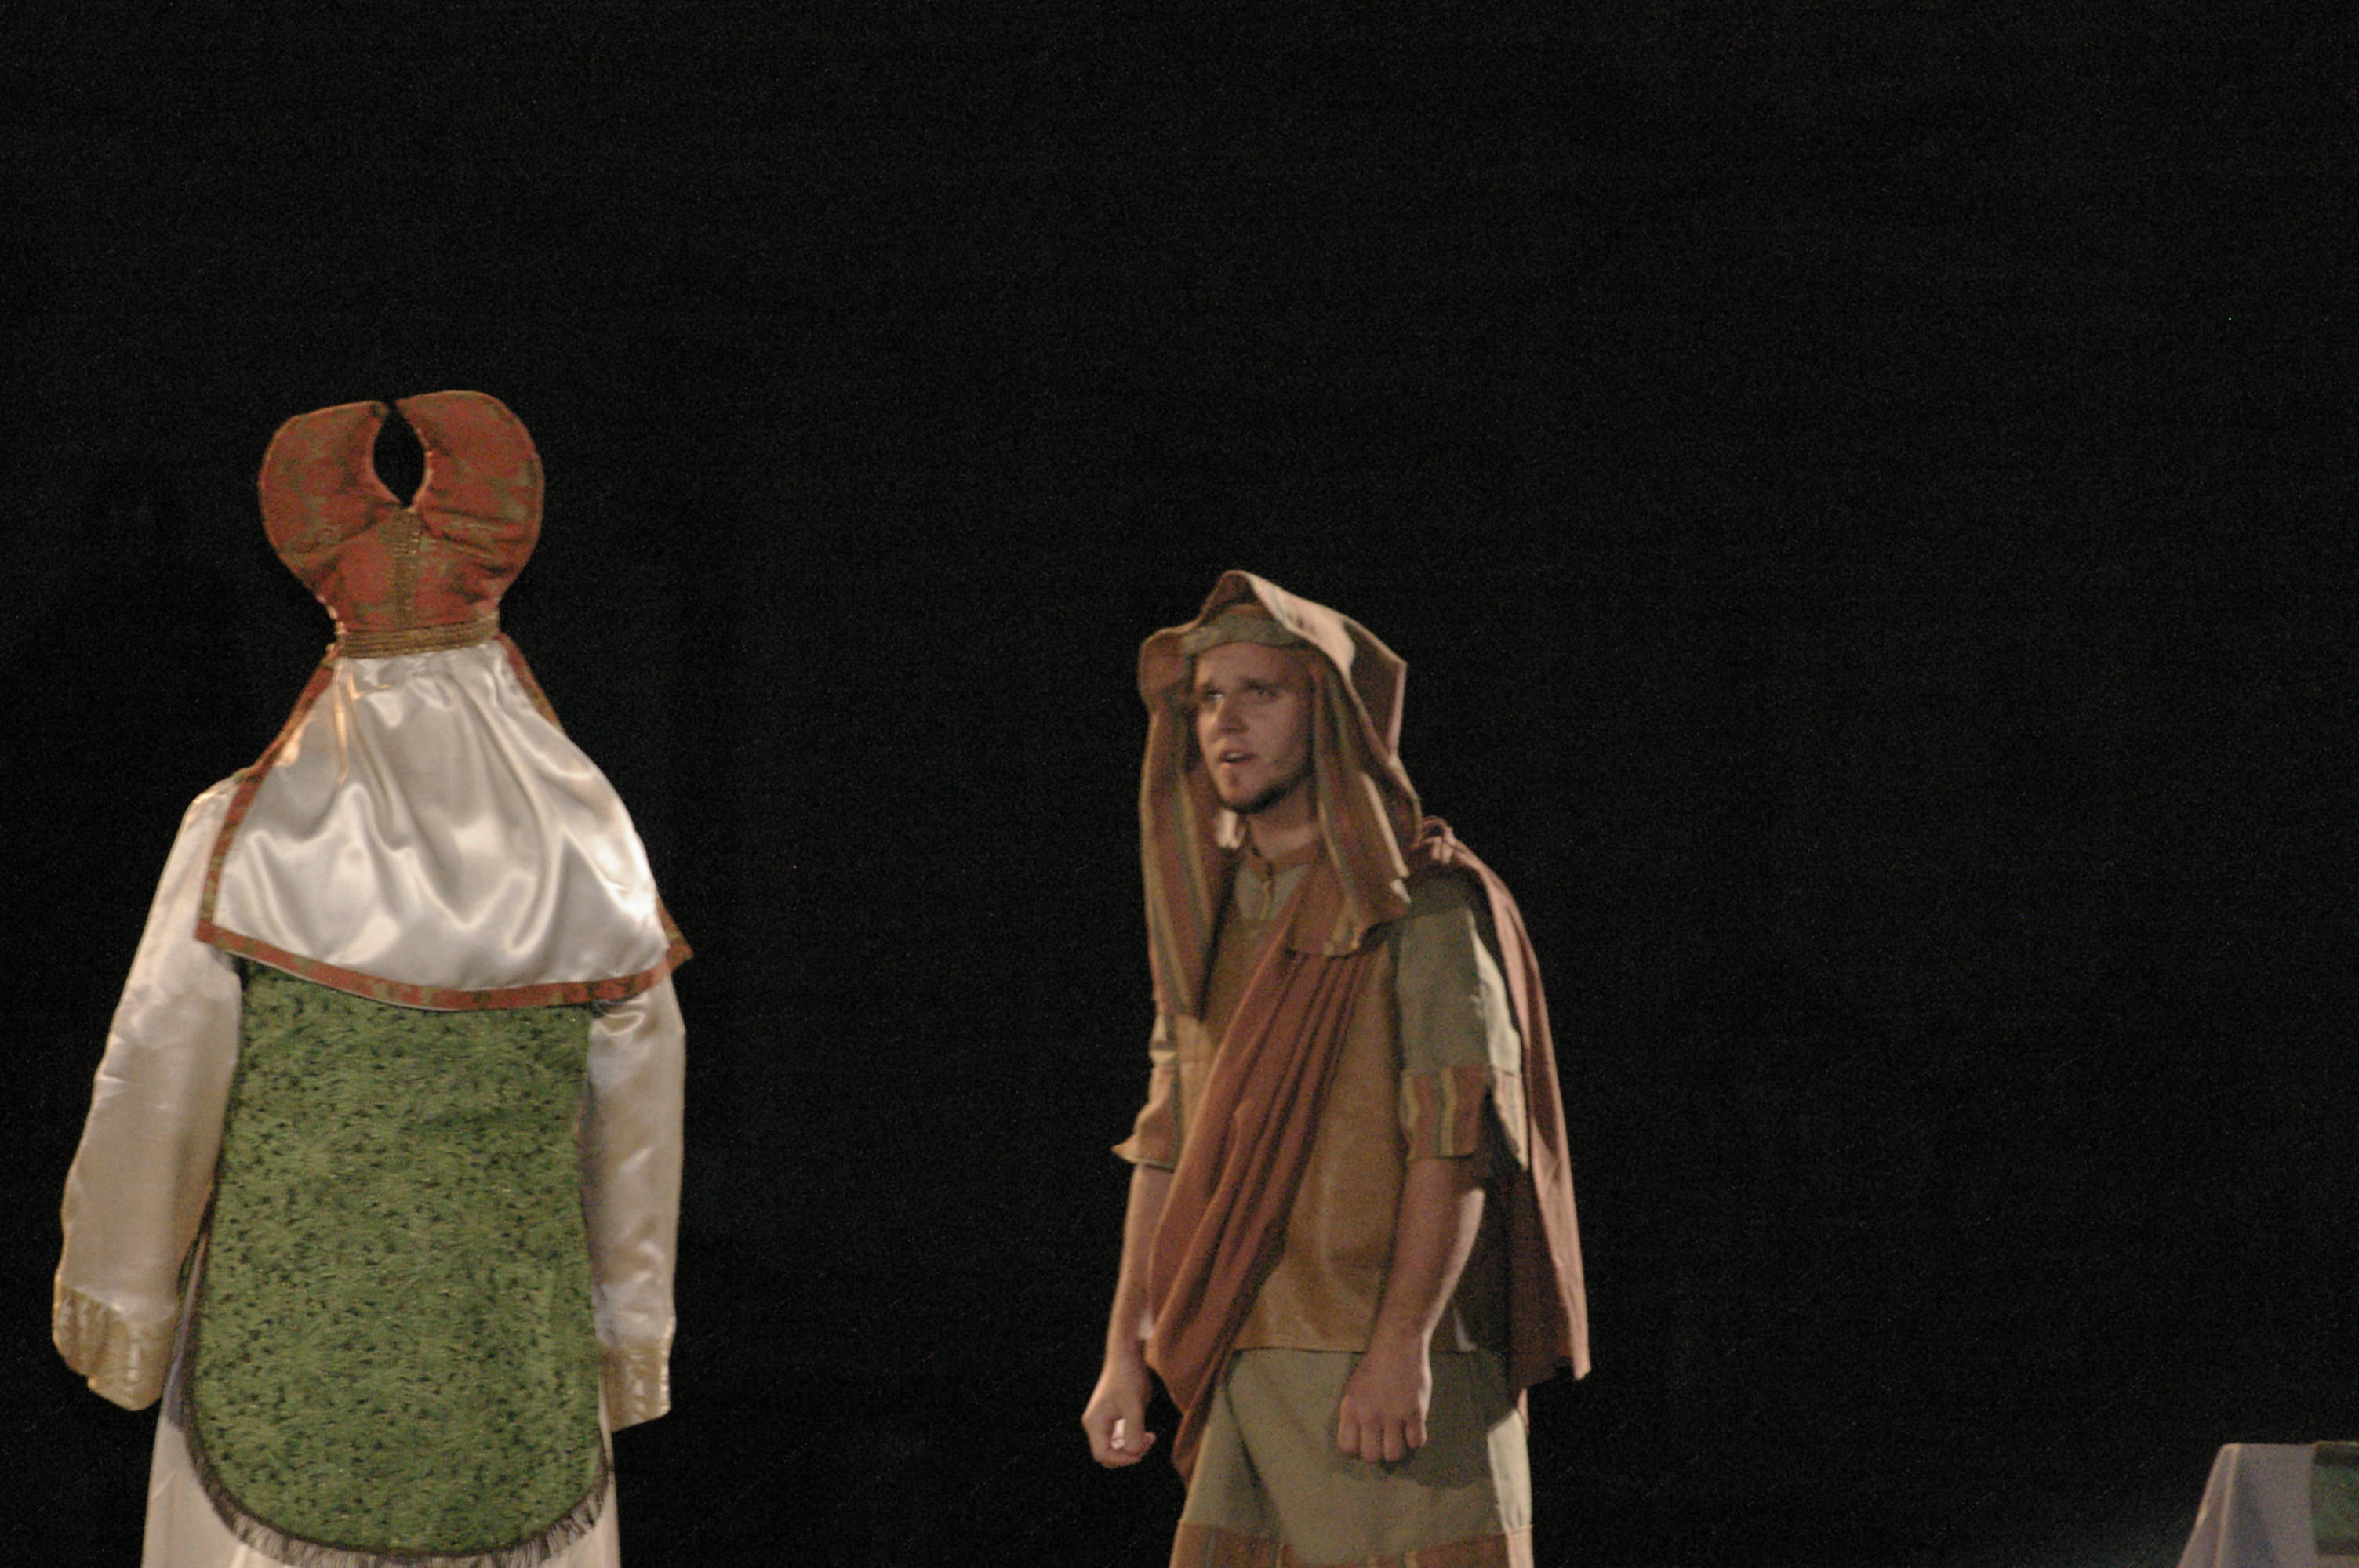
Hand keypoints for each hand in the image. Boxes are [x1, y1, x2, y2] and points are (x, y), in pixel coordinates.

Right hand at [1082, 1355, 1158, 1466]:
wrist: (1127, 1358)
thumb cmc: (1129, 1378)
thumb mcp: (1134, 1406)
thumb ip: (1134, 1431)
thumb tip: (1135, 1453)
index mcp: (1095, 1423)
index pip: (1103, 1454)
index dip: (1121, 1459)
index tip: (1141, 1452)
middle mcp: (1096, 1424)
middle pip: (1108, 1454)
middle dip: (1128, 1454)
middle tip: (1147, 1442)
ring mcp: (1104, 1422)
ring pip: (1115, 1447)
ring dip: (1133, 1448)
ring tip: (1150, 1437)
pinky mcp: (1113, 1418)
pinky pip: (1120, 1438)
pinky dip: (1133, 1439)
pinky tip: (1147, 1433)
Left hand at [1336, 1331, 1430, 1462]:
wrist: (1397, 1344)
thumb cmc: (1373, 1366)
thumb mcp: (1353, 1389)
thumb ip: (1354, 1414)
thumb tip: (1358, 1439)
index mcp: (1351, 1408)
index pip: (1347, 1447)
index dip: (1357, 1449)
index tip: (1364, 1441)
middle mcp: (1370, 1415)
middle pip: (1371, 1456)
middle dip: (1378, 1453)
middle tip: (1383, 1441)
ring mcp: (1394, 1414)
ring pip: (1394, 1454)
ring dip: (1397, 1449)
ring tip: (1398, 1438)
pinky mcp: (1416, 1411)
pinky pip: (1417, 1442)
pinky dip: (1416, 1439)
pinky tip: (1413, 1429)